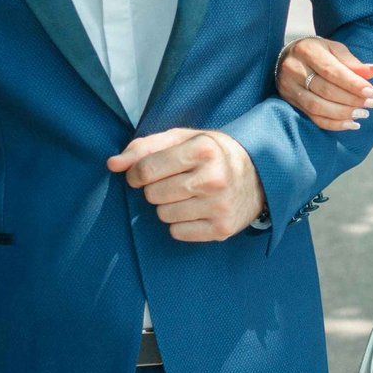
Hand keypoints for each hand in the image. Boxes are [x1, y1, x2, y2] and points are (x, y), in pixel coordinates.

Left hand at [108, 128, 265, 240]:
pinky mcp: (222, 229)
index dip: (136, 174)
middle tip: (175, 182)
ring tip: (188, 196)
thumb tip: (112, 164)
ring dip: (168, 207)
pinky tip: (197, 210)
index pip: (146, 169)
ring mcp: (219, 205)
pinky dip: (181, 224)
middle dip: (156, 189)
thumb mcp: (184, 139)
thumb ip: (145, 147)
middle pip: (153, 195)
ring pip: (163, 215)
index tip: (143, 173)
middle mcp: (214, 177)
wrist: (260, 175)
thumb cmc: (213, 154)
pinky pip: (177, 233)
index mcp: (204, 149)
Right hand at [276, 37, 372, 131]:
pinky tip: (350, 124)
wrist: (288, 56)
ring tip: (363, 114)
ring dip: (344, 114)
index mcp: (307, 51)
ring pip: (318, 106)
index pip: (332, 72)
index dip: (353, 84)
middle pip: (326, 90)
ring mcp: (290, 87)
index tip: (372, 92)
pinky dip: (333, 124)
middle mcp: (295, 69)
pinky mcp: (290, 101)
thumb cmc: (317, 51)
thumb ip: (353, 62)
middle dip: (352, 100)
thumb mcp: (334, 49)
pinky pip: (312, 117)